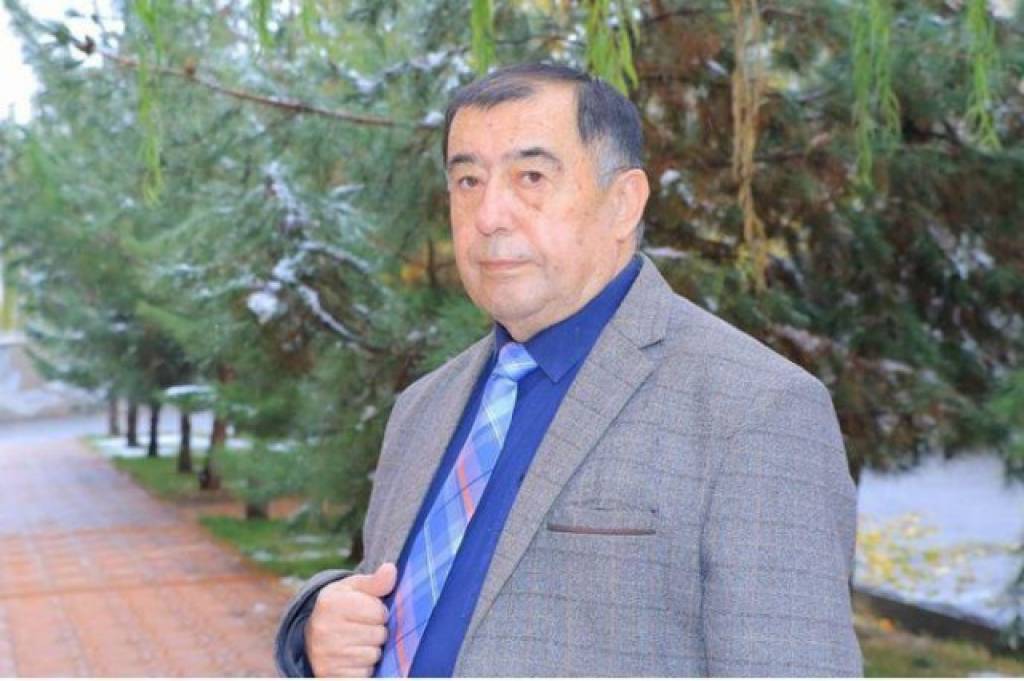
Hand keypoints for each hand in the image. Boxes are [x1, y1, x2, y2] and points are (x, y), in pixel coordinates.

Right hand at [306, 562, 396, 677]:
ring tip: (357, 642)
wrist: (312, 636)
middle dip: (377, 631)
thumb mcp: (353, 588)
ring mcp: (326, 654)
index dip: (379, 611)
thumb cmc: (340, 607)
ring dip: (372, 650)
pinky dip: (364, 667)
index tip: (369, 611)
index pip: (379, 611)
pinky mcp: (330, 675)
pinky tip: (352, 657)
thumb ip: (375, 581)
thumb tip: (391, 570)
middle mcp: (325, 629)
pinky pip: (364, 673)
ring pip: (373, 655)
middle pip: (378, 634)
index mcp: (332, 603)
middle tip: (363, 627)